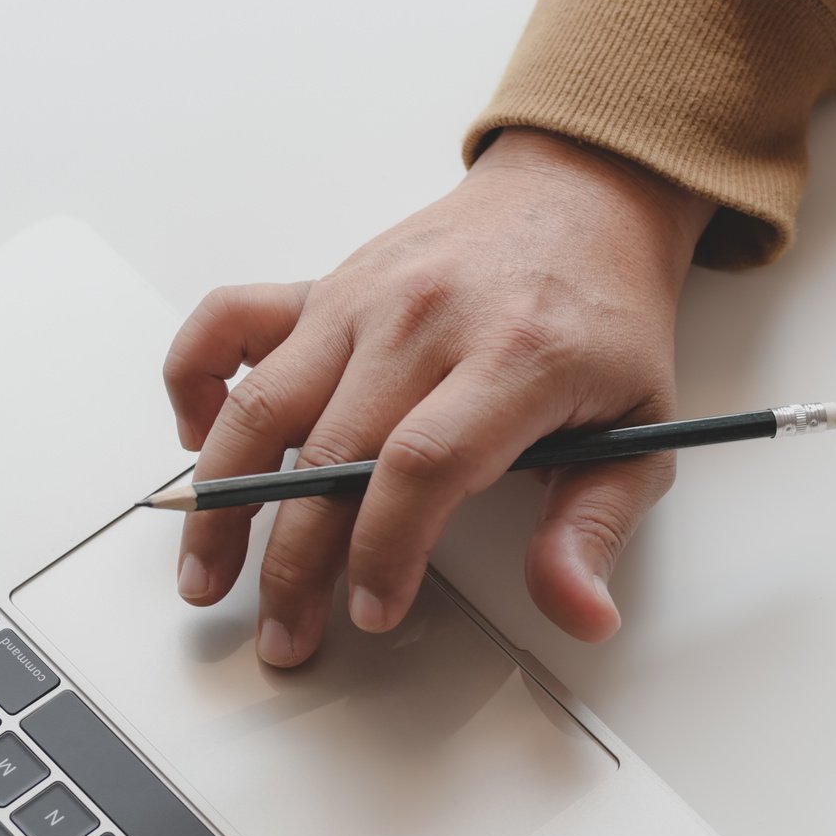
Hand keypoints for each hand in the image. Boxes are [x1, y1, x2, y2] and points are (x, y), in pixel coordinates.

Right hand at [161, 128, 713, 665]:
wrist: (581, 199)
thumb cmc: (603, 318)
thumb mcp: (641, 427)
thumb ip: (597, 525)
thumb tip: (581, 612)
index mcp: (515, 355)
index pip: (425, 463)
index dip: (386, 549)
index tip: (373, 612)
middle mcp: (425, 320)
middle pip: (333, 452)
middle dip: (294, 562)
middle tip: (285, 635)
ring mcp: (362, 298)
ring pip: (264, 403)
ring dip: (222, 499)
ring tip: (204, 573)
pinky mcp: (324, 284)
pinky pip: (228, 320)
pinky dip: (194, 378)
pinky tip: (200, 441)